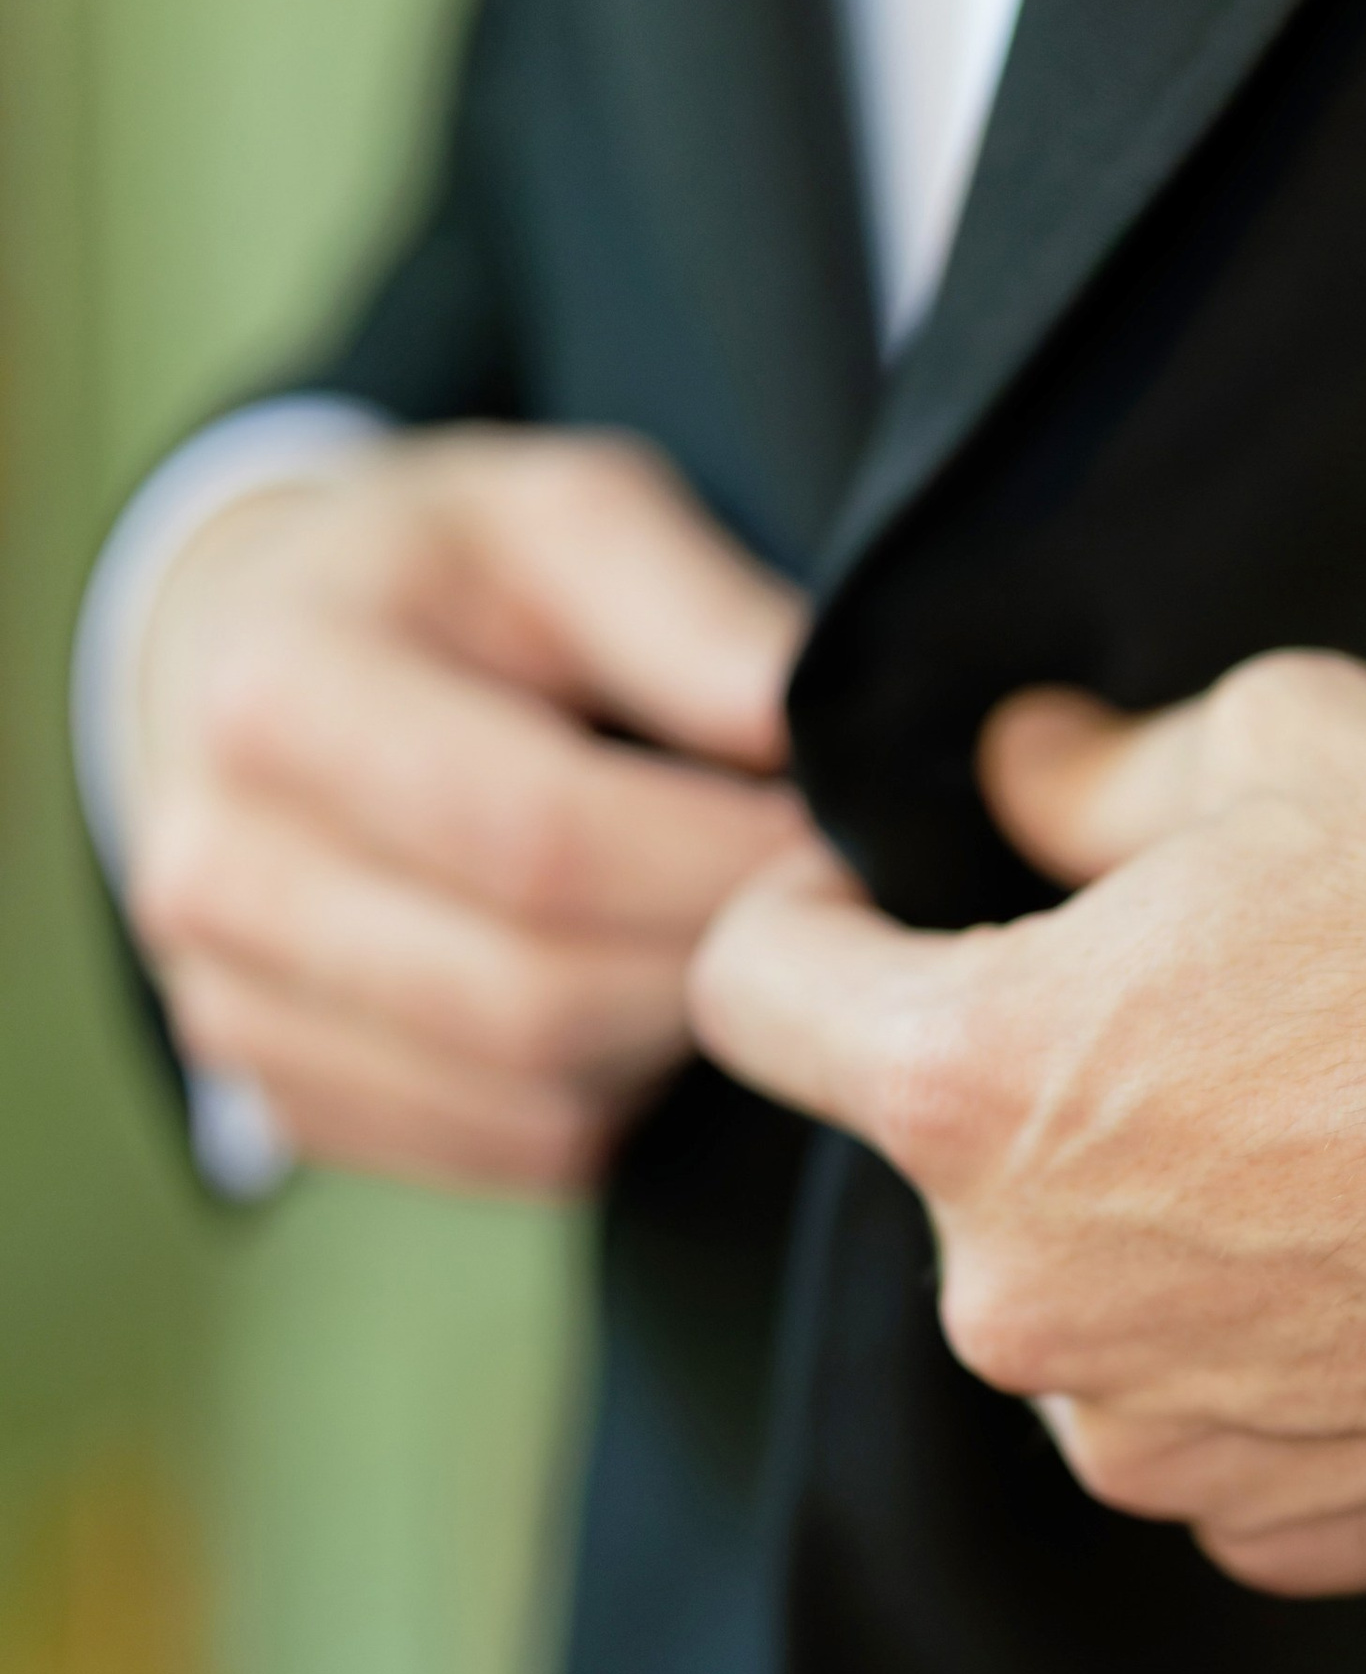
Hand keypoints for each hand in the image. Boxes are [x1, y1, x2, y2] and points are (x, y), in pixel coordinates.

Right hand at [126, 426, 806, 1193]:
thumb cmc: (447, 583)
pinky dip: (624, 1097)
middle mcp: (219, 867)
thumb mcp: (563, 521)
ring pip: (540, 1099)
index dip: (722, 855)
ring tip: (735, 941)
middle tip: (820, 911)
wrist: (260, 657)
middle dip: (720, 961)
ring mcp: (235, 1004)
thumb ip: (691, 610)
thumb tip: (809, 725)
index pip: (540, 834)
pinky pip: (516, 1152)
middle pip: (538, 993)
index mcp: (283, 694)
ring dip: (682, 1038)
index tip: (838, 837)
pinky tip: (651, 999)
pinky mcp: (283, 1100)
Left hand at [691, 650, 1365, 1597]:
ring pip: (1089, 1315)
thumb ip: (1092, 768)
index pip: (754, 997)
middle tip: (1230, 1023)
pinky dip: (1274, 1364)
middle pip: (951, 1172)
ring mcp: (1147, 1441)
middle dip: (1045, 1093)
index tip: (870, 908)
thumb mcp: (1291, 741)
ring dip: (1161, 1243)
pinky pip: (1216, 1432)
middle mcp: (1018, 1297)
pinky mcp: (1278, 1536)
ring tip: (1351, 1159)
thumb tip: (1012, 775)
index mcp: (972, 1085)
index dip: (802, 925)